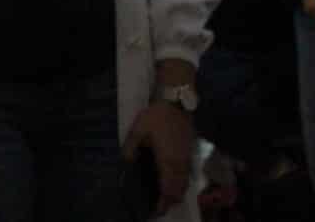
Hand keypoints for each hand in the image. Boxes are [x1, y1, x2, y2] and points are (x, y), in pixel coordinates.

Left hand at [123, 102, 194, 217]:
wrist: (176, 104)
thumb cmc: (156, 117)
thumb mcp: (138, 130)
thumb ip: (130, 148)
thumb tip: (125, 163)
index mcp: (168, 162)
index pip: (168, 190)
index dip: (163, 204)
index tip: (156, 212)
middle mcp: (180, 165)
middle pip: (179, 191)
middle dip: (170, 202)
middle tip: (157, 207)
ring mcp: (186, 160)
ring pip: (185, 185)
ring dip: (176, 194)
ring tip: (163, 198)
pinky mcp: (189, 154)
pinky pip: (187, 176)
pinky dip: (180, 184)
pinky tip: (171, 182)